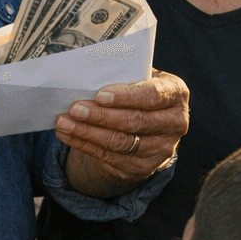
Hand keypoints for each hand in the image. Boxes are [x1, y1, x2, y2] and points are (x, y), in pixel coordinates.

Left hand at [56, 69, 188, 190]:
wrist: (150, 125)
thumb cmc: (140, 91)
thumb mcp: (141, 77)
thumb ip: (124, 73)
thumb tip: (91, 72)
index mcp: (176, 94)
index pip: (153, 95)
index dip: (126, 96)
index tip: (100, 95)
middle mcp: (175, 123)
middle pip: (135, 121)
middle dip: (101, 116)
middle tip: (75, 108)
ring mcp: (161, 149)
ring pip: (120, 142)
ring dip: (88, 132)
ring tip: (64, 122)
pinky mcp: (143, 167)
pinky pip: (110, 157)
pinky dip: (85, 145)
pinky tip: (68, 135)